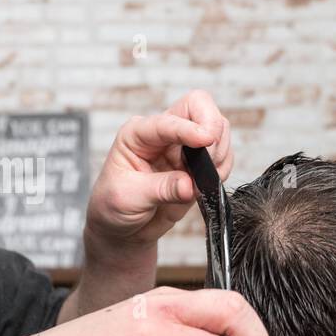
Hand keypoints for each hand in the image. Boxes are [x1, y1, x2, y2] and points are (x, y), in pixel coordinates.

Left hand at [84, 90, 232, 252]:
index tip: (206, 140)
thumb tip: (190, 185)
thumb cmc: (113, 206)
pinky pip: (223, 156)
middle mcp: (162, 134)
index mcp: (137, 133)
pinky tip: (205, 186)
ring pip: (218, 130)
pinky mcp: (198, 165)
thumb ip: (161, 189)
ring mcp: (182, 147)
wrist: (121, 228)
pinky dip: (222, 169)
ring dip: (218, 153)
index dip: (189, 128)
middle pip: (199, 107)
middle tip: (208, 161)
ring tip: (200, 181)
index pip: (168, 121)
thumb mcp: (128, 198)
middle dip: (212, 129)